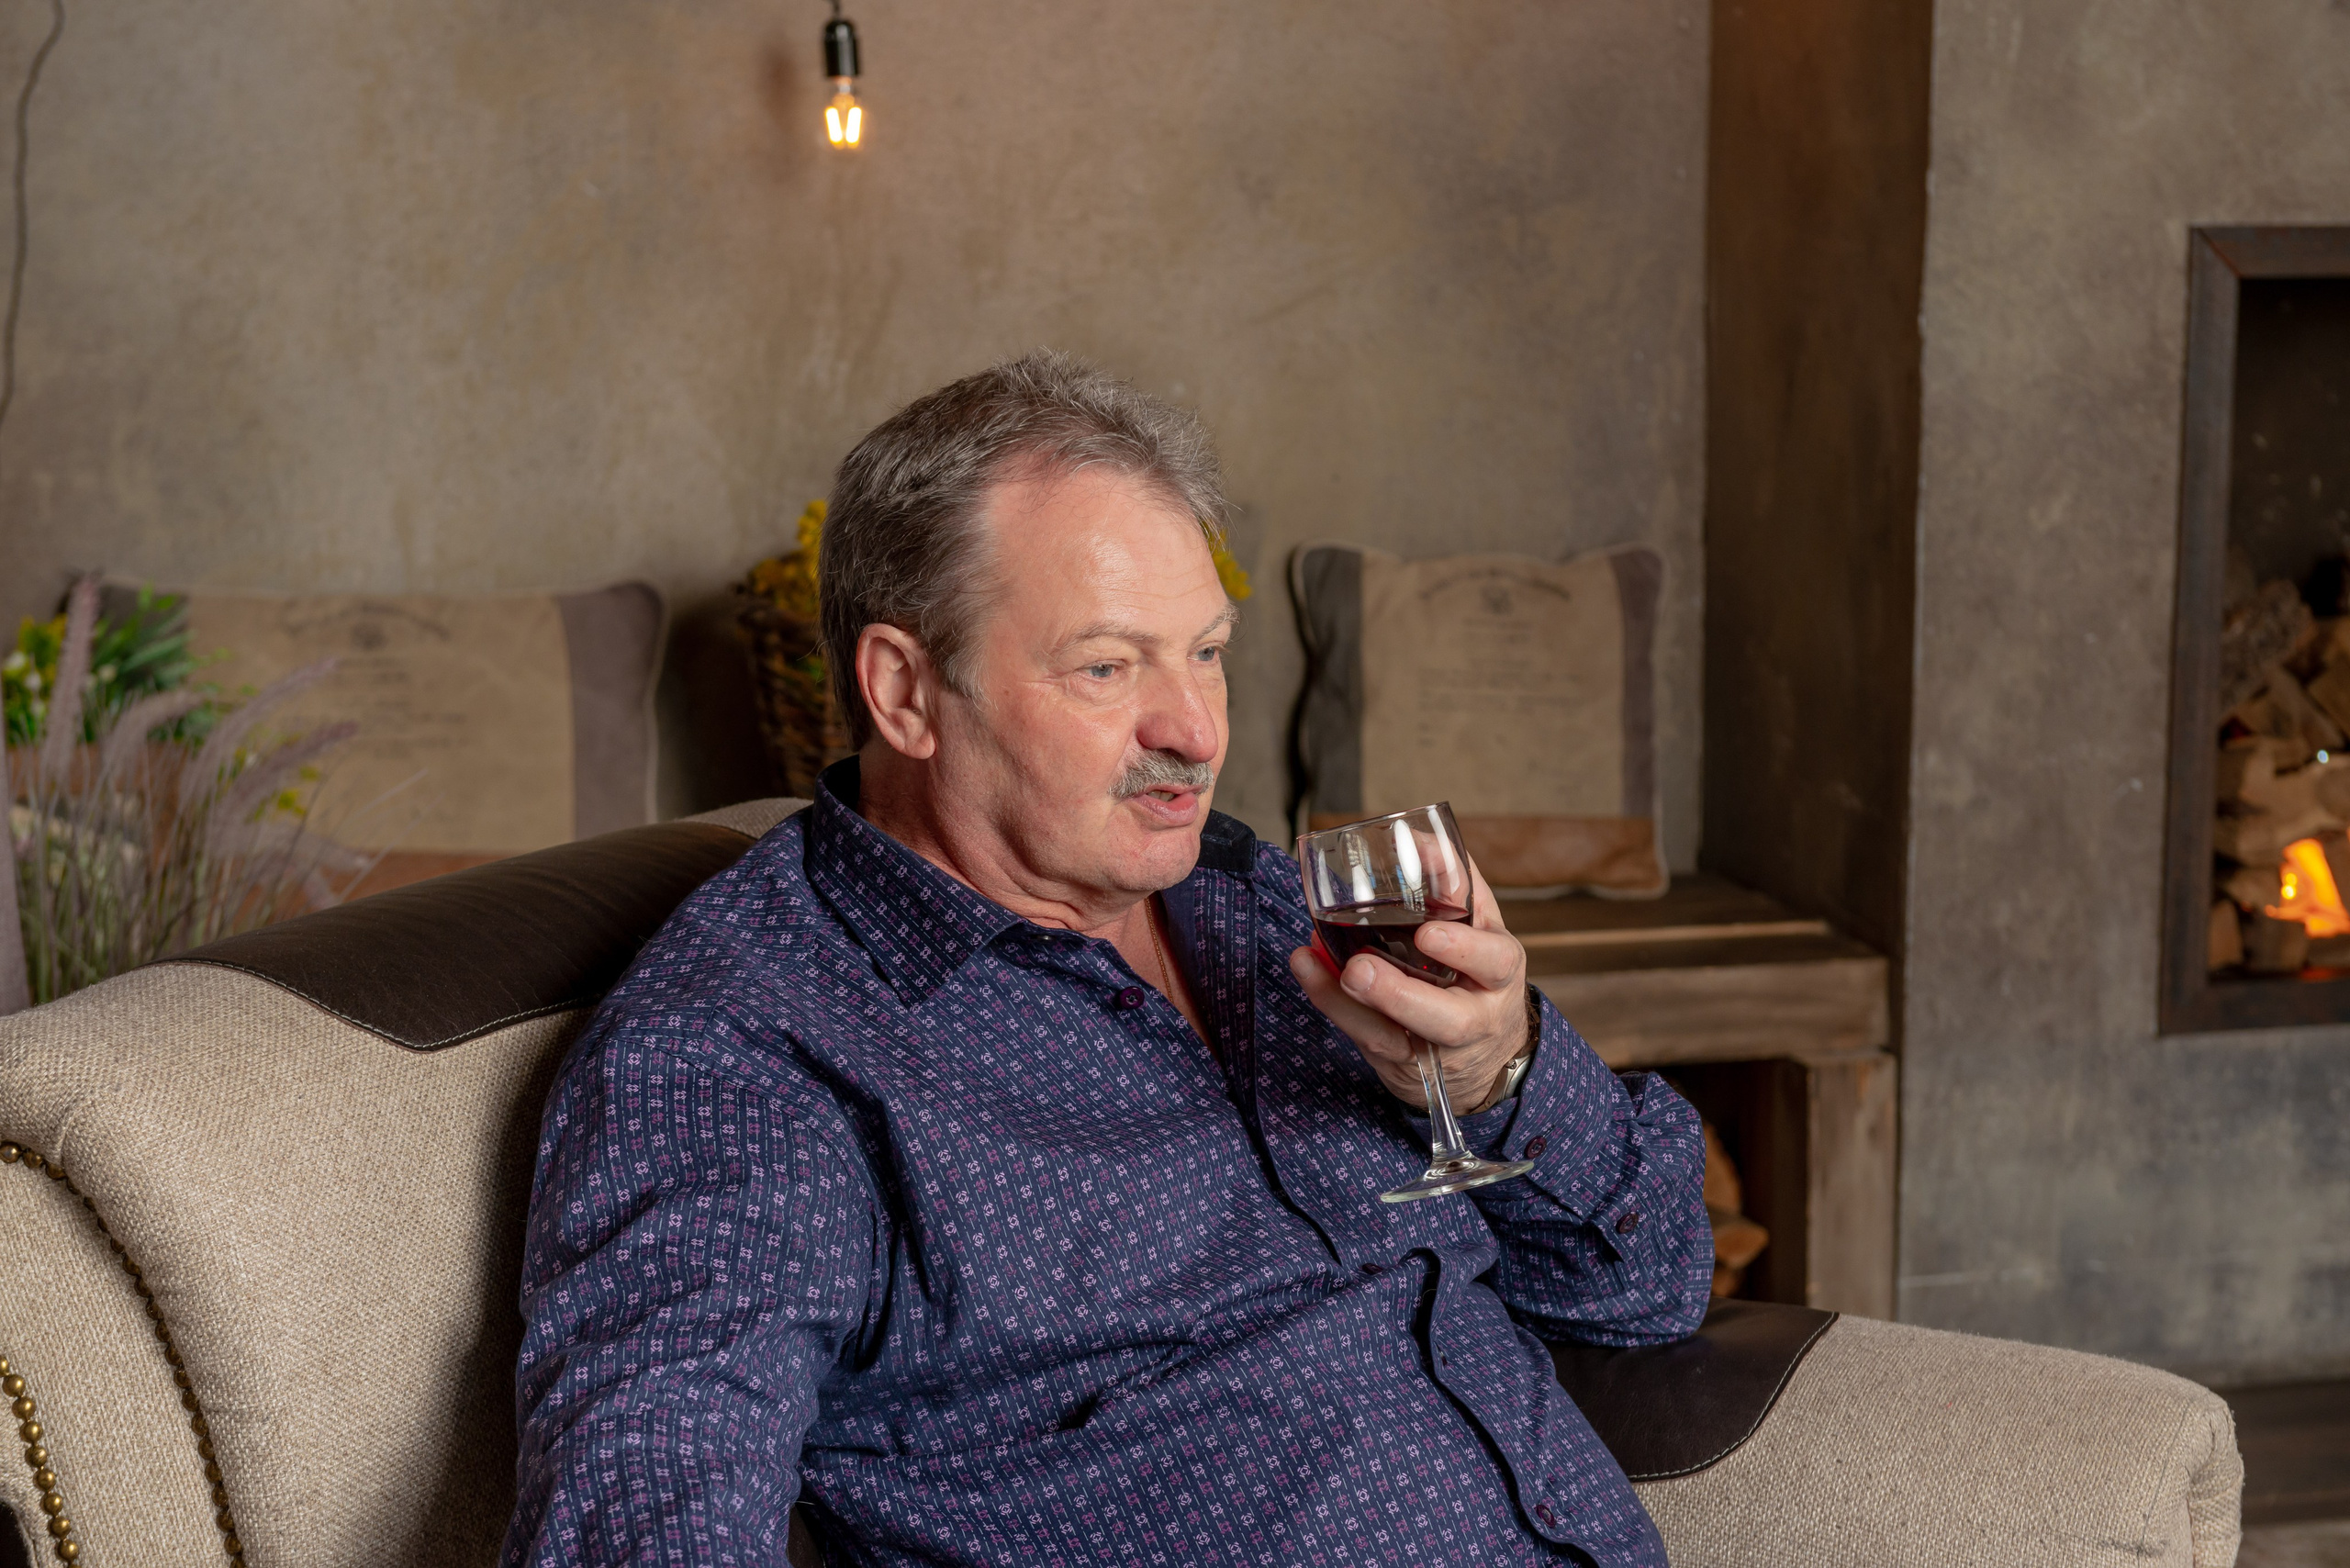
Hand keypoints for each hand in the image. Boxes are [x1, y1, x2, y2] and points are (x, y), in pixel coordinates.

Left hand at [1289, 857, 1530, 1114]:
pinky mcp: (1399, 1061)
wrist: (1485, 1053)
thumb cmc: (1476, 973)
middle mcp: (1473, 1018)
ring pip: (1396, 1038)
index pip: (1494, 960)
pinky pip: (1364, 1039)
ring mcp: (1433, 1048)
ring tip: (1333, 972)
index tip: (1429, 931)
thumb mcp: (1483, 930)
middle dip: (1401, 995)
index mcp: (1499, 973)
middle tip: (1361, 967)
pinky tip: (1307, 967)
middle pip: (1448, 1019)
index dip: (1464, 947)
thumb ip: (1456, 886)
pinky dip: (1332, 1002)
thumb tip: (1415, 836)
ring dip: (1355, 1006)